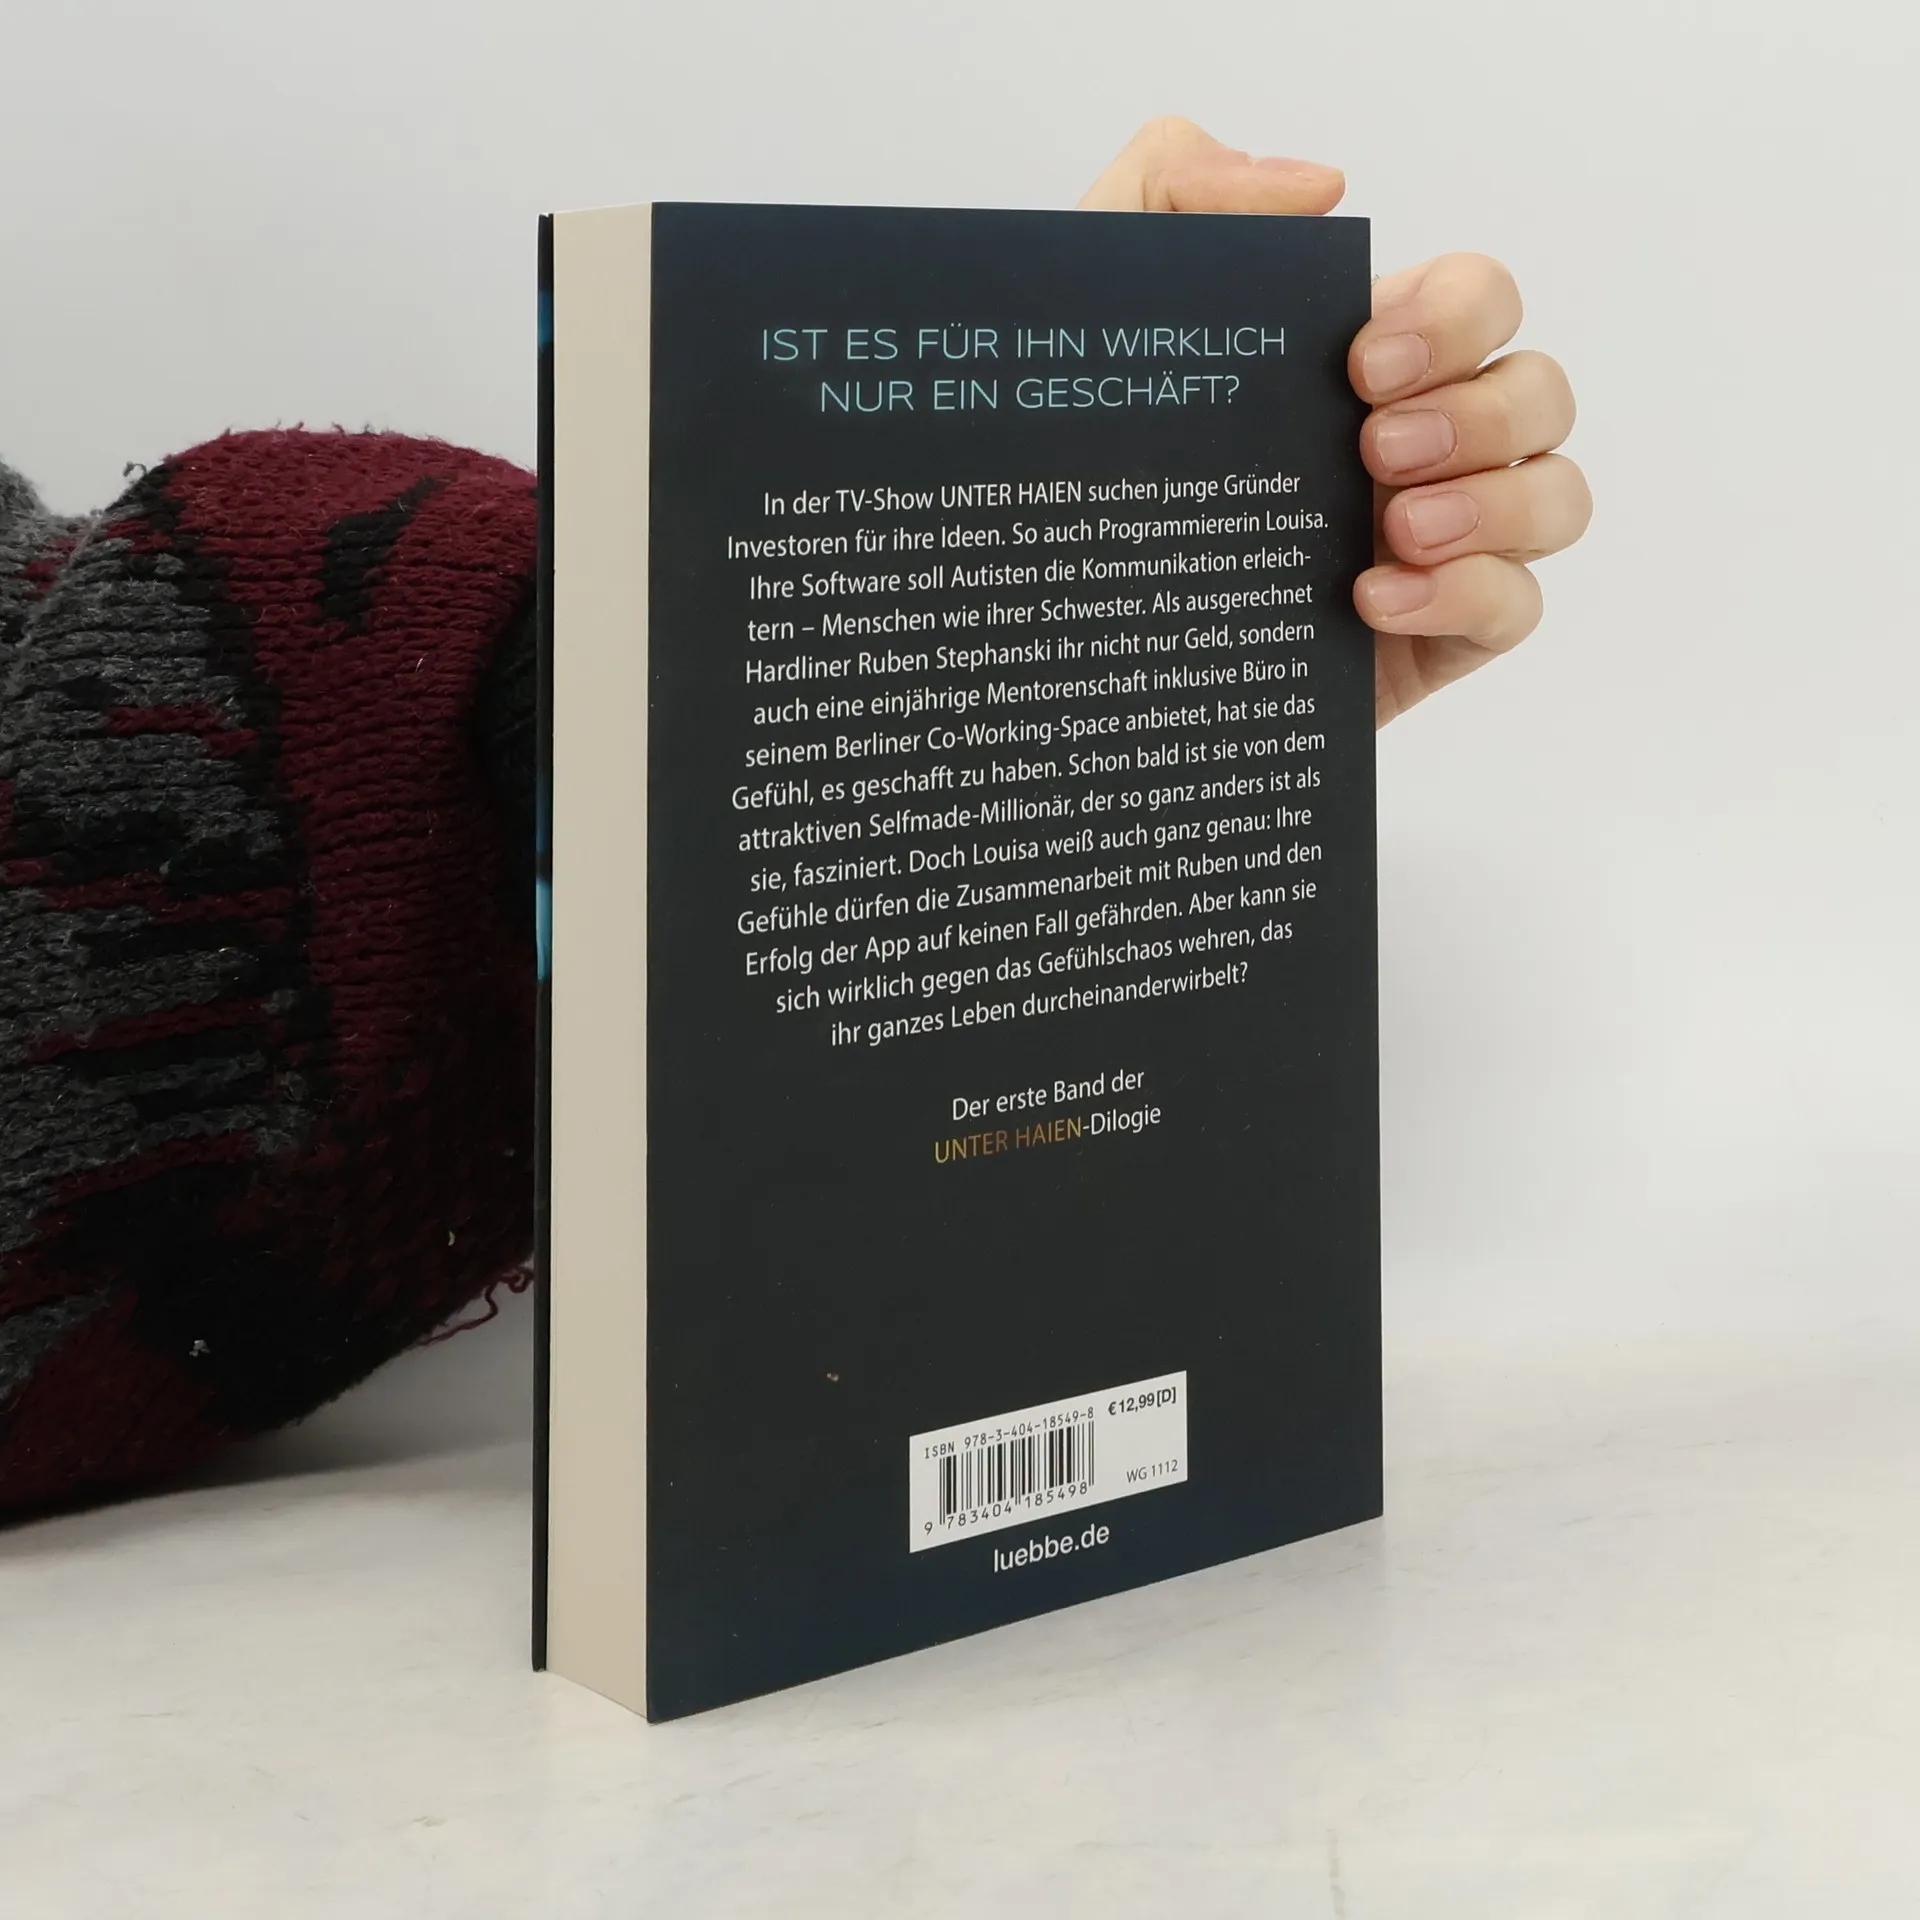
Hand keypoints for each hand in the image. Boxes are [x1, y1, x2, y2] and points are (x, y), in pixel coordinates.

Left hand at [1081, 118, 1590, 725]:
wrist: (1059, 629)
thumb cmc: (1082, 463)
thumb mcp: (1095, 303)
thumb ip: (1176, 186)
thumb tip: (1318, 185)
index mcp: (1364, 362)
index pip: (1477, 300)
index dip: (1456, 316)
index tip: (1363, 362)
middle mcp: (1416, 445)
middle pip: (1537, 391)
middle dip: (1479, 410)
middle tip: (1374, 446)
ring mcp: (1433, 545)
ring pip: (1556, 497)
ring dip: (1499, 501)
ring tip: (1396, 527)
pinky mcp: (1428, 639)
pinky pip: (1518, 607)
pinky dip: (1470, 594)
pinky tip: (1373, 602)